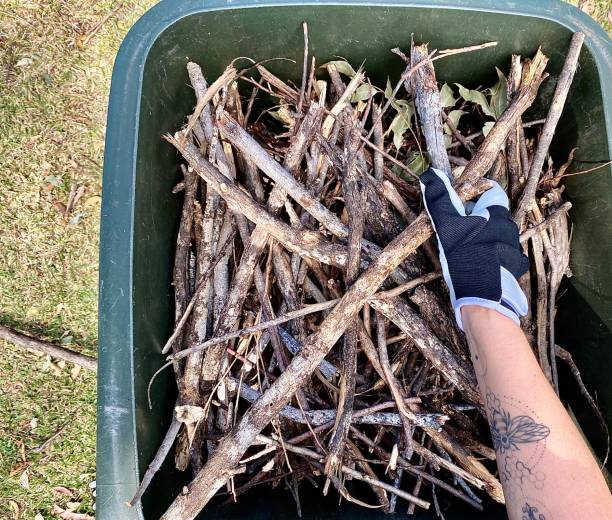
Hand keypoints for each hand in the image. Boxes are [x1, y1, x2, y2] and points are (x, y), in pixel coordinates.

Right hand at [420, 167, 528, 329]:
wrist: (485, 300)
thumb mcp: (448, 226)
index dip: (474, 192)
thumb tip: (430, 175)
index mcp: (497, 214)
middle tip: (453, 227)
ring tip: (461, 249)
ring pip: (495, 236)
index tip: (458, 201)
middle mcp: (510, 230)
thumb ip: (439, 200)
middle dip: (474, 217)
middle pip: (492, 214)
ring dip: (480, 238)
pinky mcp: (512, 271)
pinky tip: (472, 267)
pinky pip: (499, 257)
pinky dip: (486, 257)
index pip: (492, 191)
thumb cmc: (466, 257)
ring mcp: (513, 252)